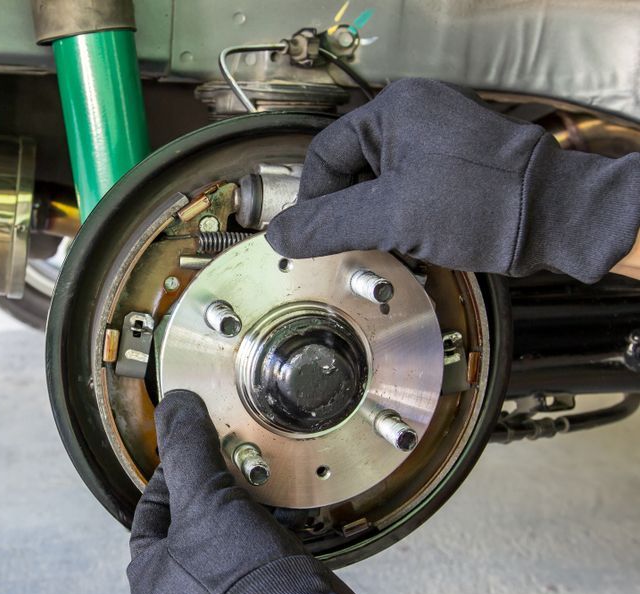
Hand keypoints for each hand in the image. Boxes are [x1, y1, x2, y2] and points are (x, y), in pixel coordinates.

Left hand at [127, 389, 397, 593]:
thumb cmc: (245, 584)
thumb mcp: (205, 499)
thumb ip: (186, 449)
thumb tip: (175, 407)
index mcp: (149, 576)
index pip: (151, 504)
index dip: (174, 469)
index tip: (194, 447)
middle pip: (191, 518)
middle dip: (216, 485)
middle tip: (233, 462)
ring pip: (226, 533)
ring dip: (245, 505)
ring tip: (259, 484)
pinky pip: (256, 551)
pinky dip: (267, 528)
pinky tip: (282, 513)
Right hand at [266, 78, 639, 283]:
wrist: (554, 219)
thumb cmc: (482, 204)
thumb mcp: (389, 218)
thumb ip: (326, 226)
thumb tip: (279, 235)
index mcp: (393, 110)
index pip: (324, 156)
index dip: (314, 201)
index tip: (315, 235)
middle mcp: (413, 114)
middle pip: (349, 169)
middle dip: (347, 211)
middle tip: (354, 243)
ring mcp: (435, 136)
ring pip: (376, 181)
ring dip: (372, 216)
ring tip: (389, 242)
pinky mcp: (452, 161)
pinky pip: (404, 185)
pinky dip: (398, 214)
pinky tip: (410, 238)